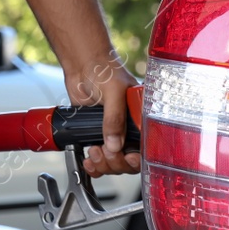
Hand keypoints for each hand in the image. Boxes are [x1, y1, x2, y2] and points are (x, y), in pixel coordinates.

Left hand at [64, 51, 141, 177]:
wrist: (82, 64)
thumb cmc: (104, 67)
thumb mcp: (114, 90)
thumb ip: (115, 117)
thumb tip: (115, 144)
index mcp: (142, 116)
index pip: (147, 146)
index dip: (138, 157)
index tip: (128, 157)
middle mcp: (130, 127)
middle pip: (130, 160)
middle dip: (117, 161)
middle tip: (105, 151)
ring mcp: (114, 133)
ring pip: (115, 162)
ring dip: (104, 164)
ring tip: (94, 152)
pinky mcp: (98, 135)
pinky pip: (100, 159)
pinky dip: (94, 165)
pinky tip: (89, 160)